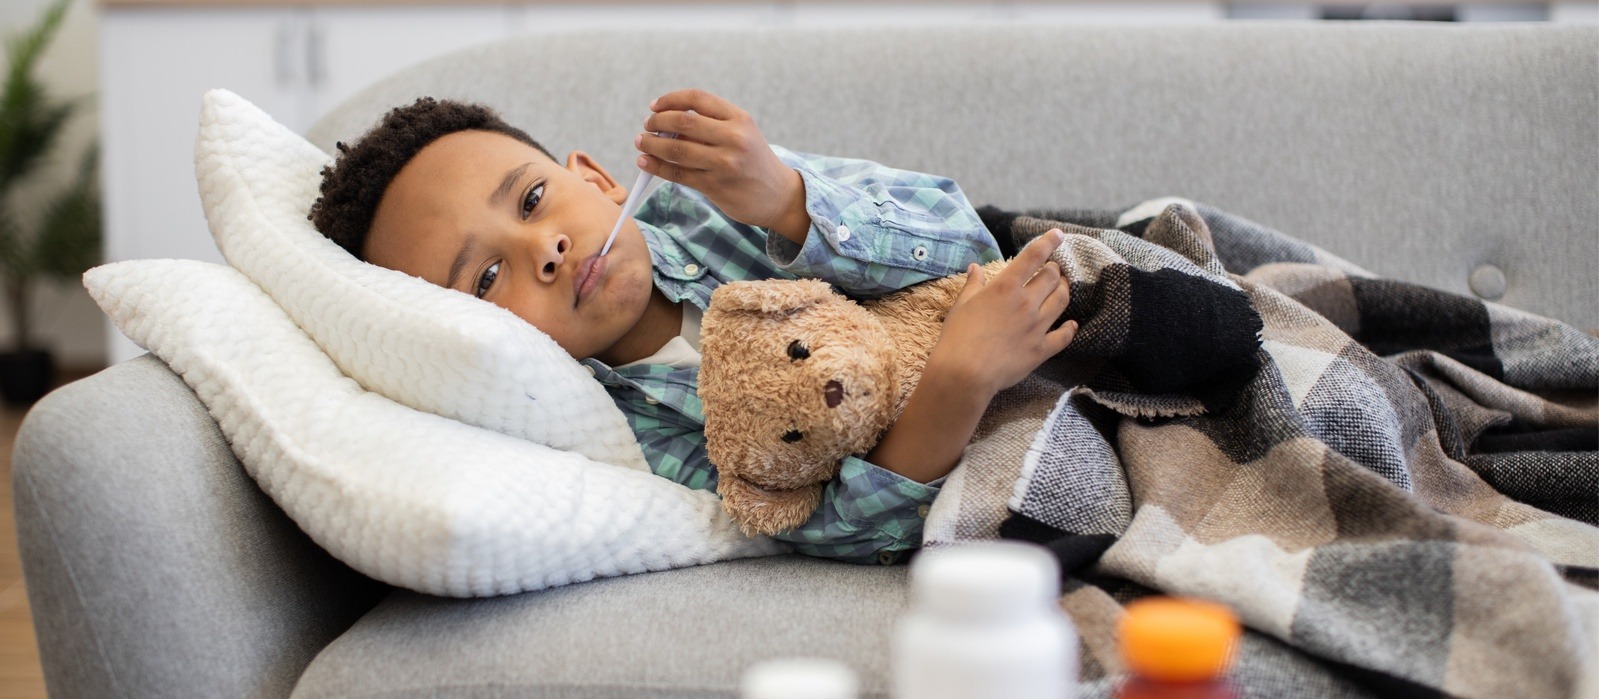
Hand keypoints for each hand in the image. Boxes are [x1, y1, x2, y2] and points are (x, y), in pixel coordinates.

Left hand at [636, 89, 809, 242]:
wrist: (779, 195)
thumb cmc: (753, 161)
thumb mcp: (742, 133)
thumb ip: (710, 125)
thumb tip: (665, 123)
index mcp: (739, 118)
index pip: (697, 99)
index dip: (670, 100)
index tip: (655, 106)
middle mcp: (734, 138)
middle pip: (683, 122)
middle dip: (657, 122)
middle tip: (646, 126)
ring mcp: (724, 163)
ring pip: (677, 150)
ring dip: (652, 145)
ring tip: (642, 143)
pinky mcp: (715, 186)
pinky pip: (678, 174)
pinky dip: (656, 167)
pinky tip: (645, 163)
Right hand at [927, 230, 1078, 397]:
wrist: (965, 373)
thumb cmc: (958, 337)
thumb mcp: (961, 305)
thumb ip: (973, 285)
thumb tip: (976, 268)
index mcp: (1006, 287)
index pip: (1033, 257)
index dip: (1049, 242)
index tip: (1058, 234)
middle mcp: (1027, 302)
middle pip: (1052, 278)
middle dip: (1055, 269)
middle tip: (1053, 269)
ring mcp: (1037, 326)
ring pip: (1061, 301)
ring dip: (1064, 290)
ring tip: (1062, 287)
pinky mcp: (1041, 349)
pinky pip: (1064, 336)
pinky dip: (1070, 328)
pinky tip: (1072, 324)